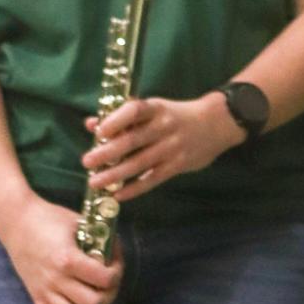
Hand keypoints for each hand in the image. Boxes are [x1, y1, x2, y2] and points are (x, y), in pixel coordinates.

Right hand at [0, 189, 122, 303]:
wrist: (15, 220)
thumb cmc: (49, 217)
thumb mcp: (78, 222)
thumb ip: (97, 239)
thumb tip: (115, 251)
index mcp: (68, 260)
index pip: (103, 278)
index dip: (117, 272)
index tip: (117, 263)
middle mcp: (57, 281)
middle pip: (92, 303)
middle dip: (109, 297)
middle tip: (112, 287)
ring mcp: (45, 292)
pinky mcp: (36, 297)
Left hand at [84, 94, 242, 203]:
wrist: (217, 123)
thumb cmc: (176, 114)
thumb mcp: (153, 109)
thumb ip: (123, 116)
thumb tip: (91, 124)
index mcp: (156, 108)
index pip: (135, 110)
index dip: (116, 120)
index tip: (99, 131)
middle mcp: (163, 127)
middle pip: (133, 140)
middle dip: (108, 152)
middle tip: (87, 161)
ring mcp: (171, 147)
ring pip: (140, 163)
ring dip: (116, 174)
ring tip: (95, 182)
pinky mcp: (178, 165)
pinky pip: (153, 179)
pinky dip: (135, 188)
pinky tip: (119, 195)